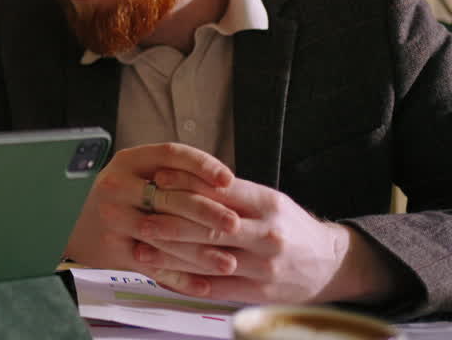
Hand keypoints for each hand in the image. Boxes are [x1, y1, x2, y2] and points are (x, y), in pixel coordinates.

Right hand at [65, 143, 237, 268]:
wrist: (65, 218)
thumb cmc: (114, 194)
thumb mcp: (133, 172)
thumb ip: (169, 174)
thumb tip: (226, 184)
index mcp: (128, 161)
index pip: (170, 154)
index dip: (202, 165)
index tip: (228, 179)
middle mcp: (118, 186)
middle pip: (169, 196)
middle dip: (207, 212)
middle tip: (235, 224)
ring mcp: (114, 218)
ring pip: (164, 236)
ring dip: (200, 252)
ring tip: (229, 262)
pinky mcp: (113, 249)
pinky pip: (153, 266)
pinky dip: (181, 278)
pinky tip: (204, 284)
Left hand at [131, 173, 399, 303]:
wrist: (329, 264)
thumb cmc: (289, 227)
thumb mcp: (268, 200)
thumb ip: (230, 192)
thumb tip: (178, 176)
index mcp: (269, 204)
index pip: (221, 190)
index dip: (186, 183)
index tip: (157, 178)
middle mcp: (267, 235)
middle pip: (210, 225)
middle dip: (170, 220)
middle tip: (140, 215)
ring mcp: (263, 267)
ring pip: (208, 258)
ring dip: (170, 254)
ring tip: (140, 247)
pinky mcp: (258, 293)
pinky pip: (214, 288)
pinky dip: (185, 281)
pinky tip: (160, 275)